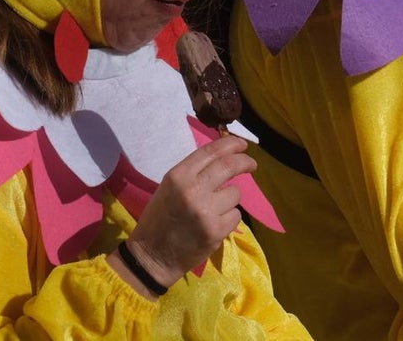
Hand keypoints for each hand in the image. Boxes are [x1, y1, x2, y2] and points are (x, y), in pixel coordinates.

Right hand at [122, 135, 255, 289]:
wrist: (151, 257)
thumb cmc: (159, 220)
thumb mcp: (169, 188)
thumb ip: (194, 174)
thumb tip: (224, 161)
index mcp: (178, 176)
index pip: (211, 152)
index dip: (230, 144)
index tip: (242, 144)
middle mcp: (192, 190)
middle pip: (229, 166)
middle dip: (245, 162)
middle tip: (251, 164)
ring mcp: (206, 211)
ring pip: (235, 193)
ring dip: (230, 199)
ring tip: (213, 210)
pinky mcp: (216, 230)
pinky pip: (236, 215)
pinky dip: (229, 218)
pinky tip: (214, 225)